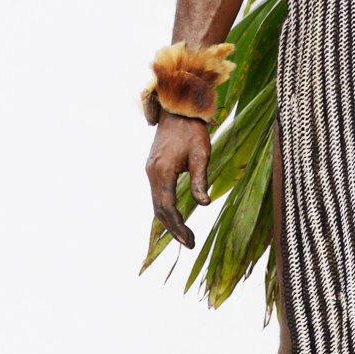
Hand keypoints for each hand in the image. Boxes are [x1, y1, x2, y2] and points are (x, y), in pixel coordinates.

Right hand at [145, 114, 211, 248]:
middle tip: (190, 243)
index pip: (167, 207)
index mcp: (163, 171)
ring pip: (156, 203)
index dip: (178, 226)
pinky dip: (165, 208)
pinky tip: (175, 216)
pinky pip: (156, 194)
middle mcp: (152, 173)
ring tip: (185, 235)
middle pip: (159, 209)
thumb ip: (200, 180)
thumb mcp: (201, 154)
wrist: (177, 110)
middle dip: (173, 228)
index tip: (189, 240)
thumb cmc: (192, 131)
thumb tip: (204, 204)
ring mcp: (150, 170)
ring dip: (169, 220)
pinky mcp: (153, 168)